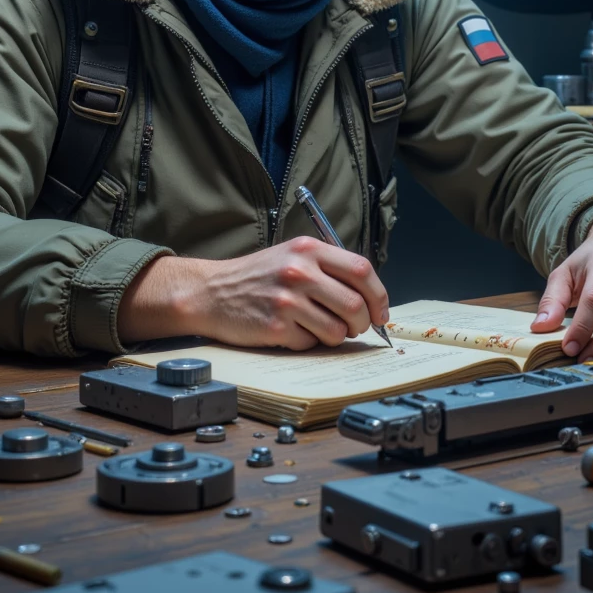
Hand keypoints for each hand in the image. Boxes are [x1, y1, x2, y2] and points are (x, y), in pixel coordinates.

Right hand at [118, 237, 388, 350]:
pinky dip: (307, 343)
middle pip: (354, 304)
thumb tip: (368, 299)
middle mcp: (299, 271)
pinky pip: (310, 344)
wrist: (211, 291)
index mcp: (309, 249)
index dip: (378, 296)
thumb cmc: (257, 276)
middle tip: (354, 328)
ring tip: (318, 329)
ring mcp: (287, 300)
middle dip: (361, 324)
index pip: (361, 270)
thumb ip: (328, 269)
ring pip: (337, 330)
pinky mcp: (275, 326)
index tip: (380, 313)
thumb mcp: (293, 256)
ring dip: (335, 337)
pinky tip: (291, 331)